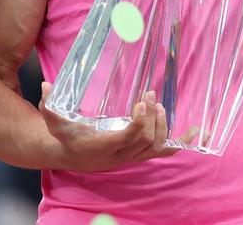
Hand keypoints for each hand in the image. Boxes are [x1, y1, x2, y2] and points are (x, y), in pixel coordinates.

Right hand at [39, 82, 179, 171]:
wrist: (75, 156)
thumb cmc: (67, 136)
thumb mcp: (55, 121)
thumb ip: (49, 105)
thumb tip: (46, 85)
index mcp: (104, 146)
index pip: (128, 138)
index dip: (139, 123)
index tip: (141, 103)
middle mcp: (121, 154)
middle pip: (146, 140)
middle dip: (152, 118)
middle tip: (150, 96)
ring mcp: (133, 156)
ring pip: (156, 146)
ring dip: (163, 126)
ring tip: (159, 104)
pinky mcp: (140, 153)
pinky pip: (164, 151)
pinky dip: (182, 142)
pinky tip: (196, 132)